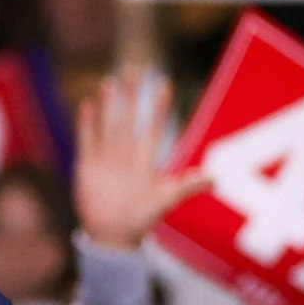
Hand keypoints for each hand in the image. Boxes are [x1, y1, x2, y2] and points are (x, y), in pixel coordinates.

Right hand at [74, 71, 210, 250]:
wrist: (112, 236)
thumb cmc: (141, 220)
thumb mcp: (166, 201)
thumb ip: (187, 187)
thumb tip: (216, 178)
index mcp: (145, 160)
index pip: (154, 126)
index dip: (159, 107)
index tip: (164, 84)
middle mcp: (126, 154)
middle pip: (129, 117)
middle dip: (131, 95)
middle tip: (133, 69)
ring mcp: (106, 158)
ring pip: (108, 124)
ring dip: (109, 104)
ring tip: (109, 82)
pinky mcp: (88, 166)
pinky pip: (87, 139)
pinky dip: (87, 124)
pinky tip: (88, 105)